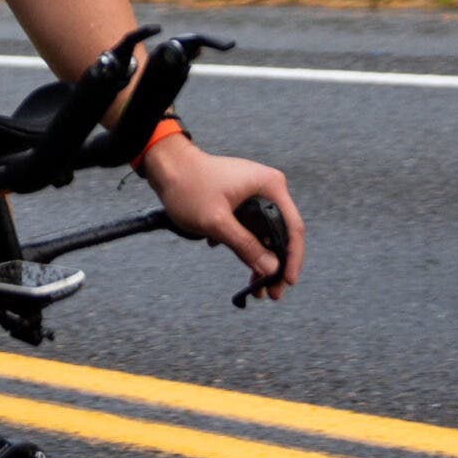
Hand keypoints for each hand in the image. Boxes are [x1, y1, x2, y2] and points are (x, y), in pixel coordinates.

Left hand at [145, 136, 305, 299]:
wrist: (164, 165)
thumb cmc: (188, 187)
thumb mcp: (216, 222)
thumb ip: (244, 245)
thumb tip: (271, 269)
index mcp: (270, 186)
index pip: (293, 228)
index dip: (292, 258)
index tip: (287, 282)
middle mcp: (268, 187)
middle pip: (281, 232)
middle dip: (275, 264)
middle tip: (272, 293)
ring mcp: (255, 192)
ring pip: (265, 232)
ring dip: (260, 258)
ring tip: (256, 286)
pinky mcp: (242, 198)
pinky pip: (251, 226)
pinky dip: (247, 245)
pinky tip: (240, 263)